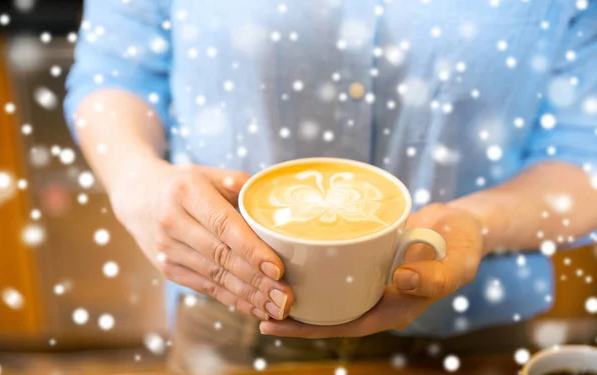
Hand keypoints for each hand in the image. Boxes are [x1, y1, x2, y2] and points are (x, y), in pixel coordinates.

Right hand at [110, 158, 292, 320]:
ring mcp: (167, 249)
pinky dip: (232, 300)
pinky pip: (205, 288)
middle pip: (221, 256)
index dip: (252, 249)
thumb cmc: (184, 183)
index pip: (224, 225)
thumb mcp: (210, 174)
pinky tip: (255, 308)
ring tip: (276, 307)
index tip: (277, 268)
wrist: (138, 194)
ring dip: (248, 296)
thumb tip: (278, 207)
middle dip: (256, 280)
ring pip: (214, 276)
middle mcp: (173, 222)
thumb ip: (242, 186)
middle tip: (285, 296)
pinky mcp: (167, 268)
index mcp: (187, 193)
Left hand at [259, 203, 483, 336]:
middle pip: (329, 310)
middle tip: (253, 304)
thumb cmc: (463, 246)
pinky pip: (336, 265)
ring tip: (262, 282)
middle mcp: (376, 296)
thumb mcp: (457, 263)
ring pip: (328, 289)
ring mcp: (370, 278)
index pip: (344, 325)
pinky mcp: (367, 258)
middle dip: (293, 312)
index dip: (309, 328)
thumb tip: (401, 280)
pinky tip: (292, 254)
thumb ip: (435, 275)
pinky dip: (314, 264)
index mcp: (393, 308)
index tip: (274, 324)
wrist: (462, 225)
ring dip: (299, 288)